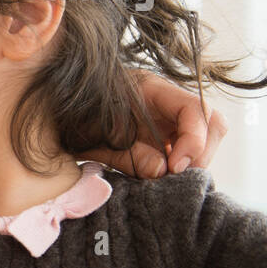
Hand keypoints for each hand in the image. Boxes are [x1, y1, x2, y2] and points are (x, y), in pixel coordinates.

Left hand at [80, 72, 228, 178]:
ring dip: (196, 160)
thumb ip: (129, 155)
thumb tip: (164, 170)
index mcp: (149, 88)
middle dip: (201, 152)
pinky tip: (165, 175)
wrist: (55, 114)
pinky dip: (184, 163)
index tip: (176, 167)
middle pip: (210, 121)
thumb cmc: (71, 120)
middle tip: (178, 177)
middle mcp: (165, 100)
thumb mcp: (94, 139)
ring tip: (171, 178)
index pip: (194, 108)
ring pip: (206, 135)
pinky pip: (188, 146)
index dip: (194, 139)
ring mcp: (167, 115)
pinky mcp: (164, 132)